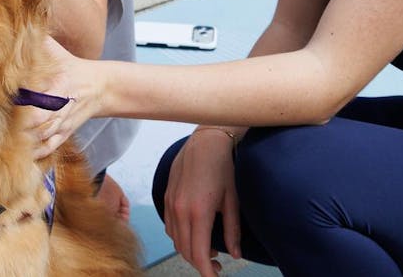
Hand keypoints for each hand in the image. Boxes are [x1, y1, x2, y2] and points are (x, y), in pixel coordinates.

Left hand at [28, 37, 102, 157]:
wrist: (99, 87)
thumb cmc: (70, 66)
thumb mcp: (55, 50)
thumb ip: (34, 41)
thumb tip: (11, 25)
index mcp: (59, 85)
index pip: (37, 98)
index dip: (18, 104)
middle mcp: (61, 108)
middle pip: (37, 123)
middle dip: (16, 126)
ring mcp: (62, 124)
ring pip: (41, 139)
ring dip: (21, 142)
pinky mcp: (63, 135)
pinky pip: (49, 150)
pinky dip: (34, 155)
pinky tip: (17, 156)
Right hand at [162, 129, 241, 276]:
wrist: (206, 140)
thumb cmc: (224, 168)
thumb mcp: (233, 200)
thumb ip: (233, 231)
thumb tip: (235, 255)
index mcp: (199, 212)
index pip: (198, 253)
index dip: (207, 272)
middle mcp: (180, 210)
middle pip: (185, 250)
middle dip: (200, 264)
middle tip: (218, 267)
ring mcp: (171, 203)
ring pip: (176, 240)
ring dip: (190, 250)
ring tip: (209, 251)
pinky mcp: (167, 196)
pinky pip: (170, 226)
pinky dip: (181, 237)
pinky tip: (195, 234)